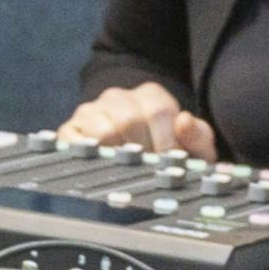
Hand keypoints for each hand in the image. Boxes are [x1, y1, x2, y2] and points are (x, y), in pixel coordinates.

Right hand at [61, 83, 217, 157]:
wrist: (127, 150)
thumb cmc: (163, 150)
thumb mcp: (191, 146)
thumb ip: (198, 135)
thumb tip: (183, 121)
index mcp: (151, 96)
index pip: (158, 112)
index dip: (165, 144)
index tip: (169, 165)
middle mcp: (118, 97)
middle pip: (130, 121)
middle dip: (143, 153)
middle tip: (148, 173)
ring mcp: (91, 111)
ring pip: (104, 131)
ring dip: (118, 156)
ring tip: (127, 171)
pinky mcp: (70, 130)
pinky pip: (75, 141)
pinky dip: (89, 157)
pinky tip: (101, 168)